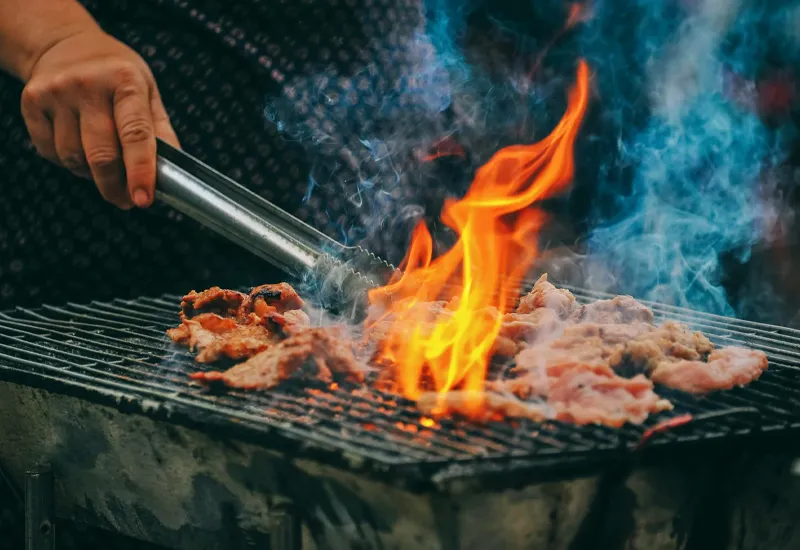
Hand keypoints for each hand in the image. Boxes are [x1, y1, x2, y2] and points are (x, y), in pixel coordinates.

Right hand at [20, 29, 179, 208]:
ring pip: (73, 158)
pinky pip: (51, 152)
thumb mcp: (148, 92)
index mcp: (126, 81)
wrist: (66, 44)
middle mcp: (88, 85)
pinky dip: (68, 162)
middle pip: (101, 155)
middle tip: (126, 200)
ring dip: (91, 174)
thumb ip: (160, 132)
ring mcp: (56, 92)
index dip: (140, 172)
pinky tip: (79, 149)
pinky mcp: (32, 101)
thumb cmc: (116, 75)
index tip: (143, 200)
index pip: (135, 135)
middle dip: (115, 187)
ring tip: (103, 165)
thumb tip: (172, 174)